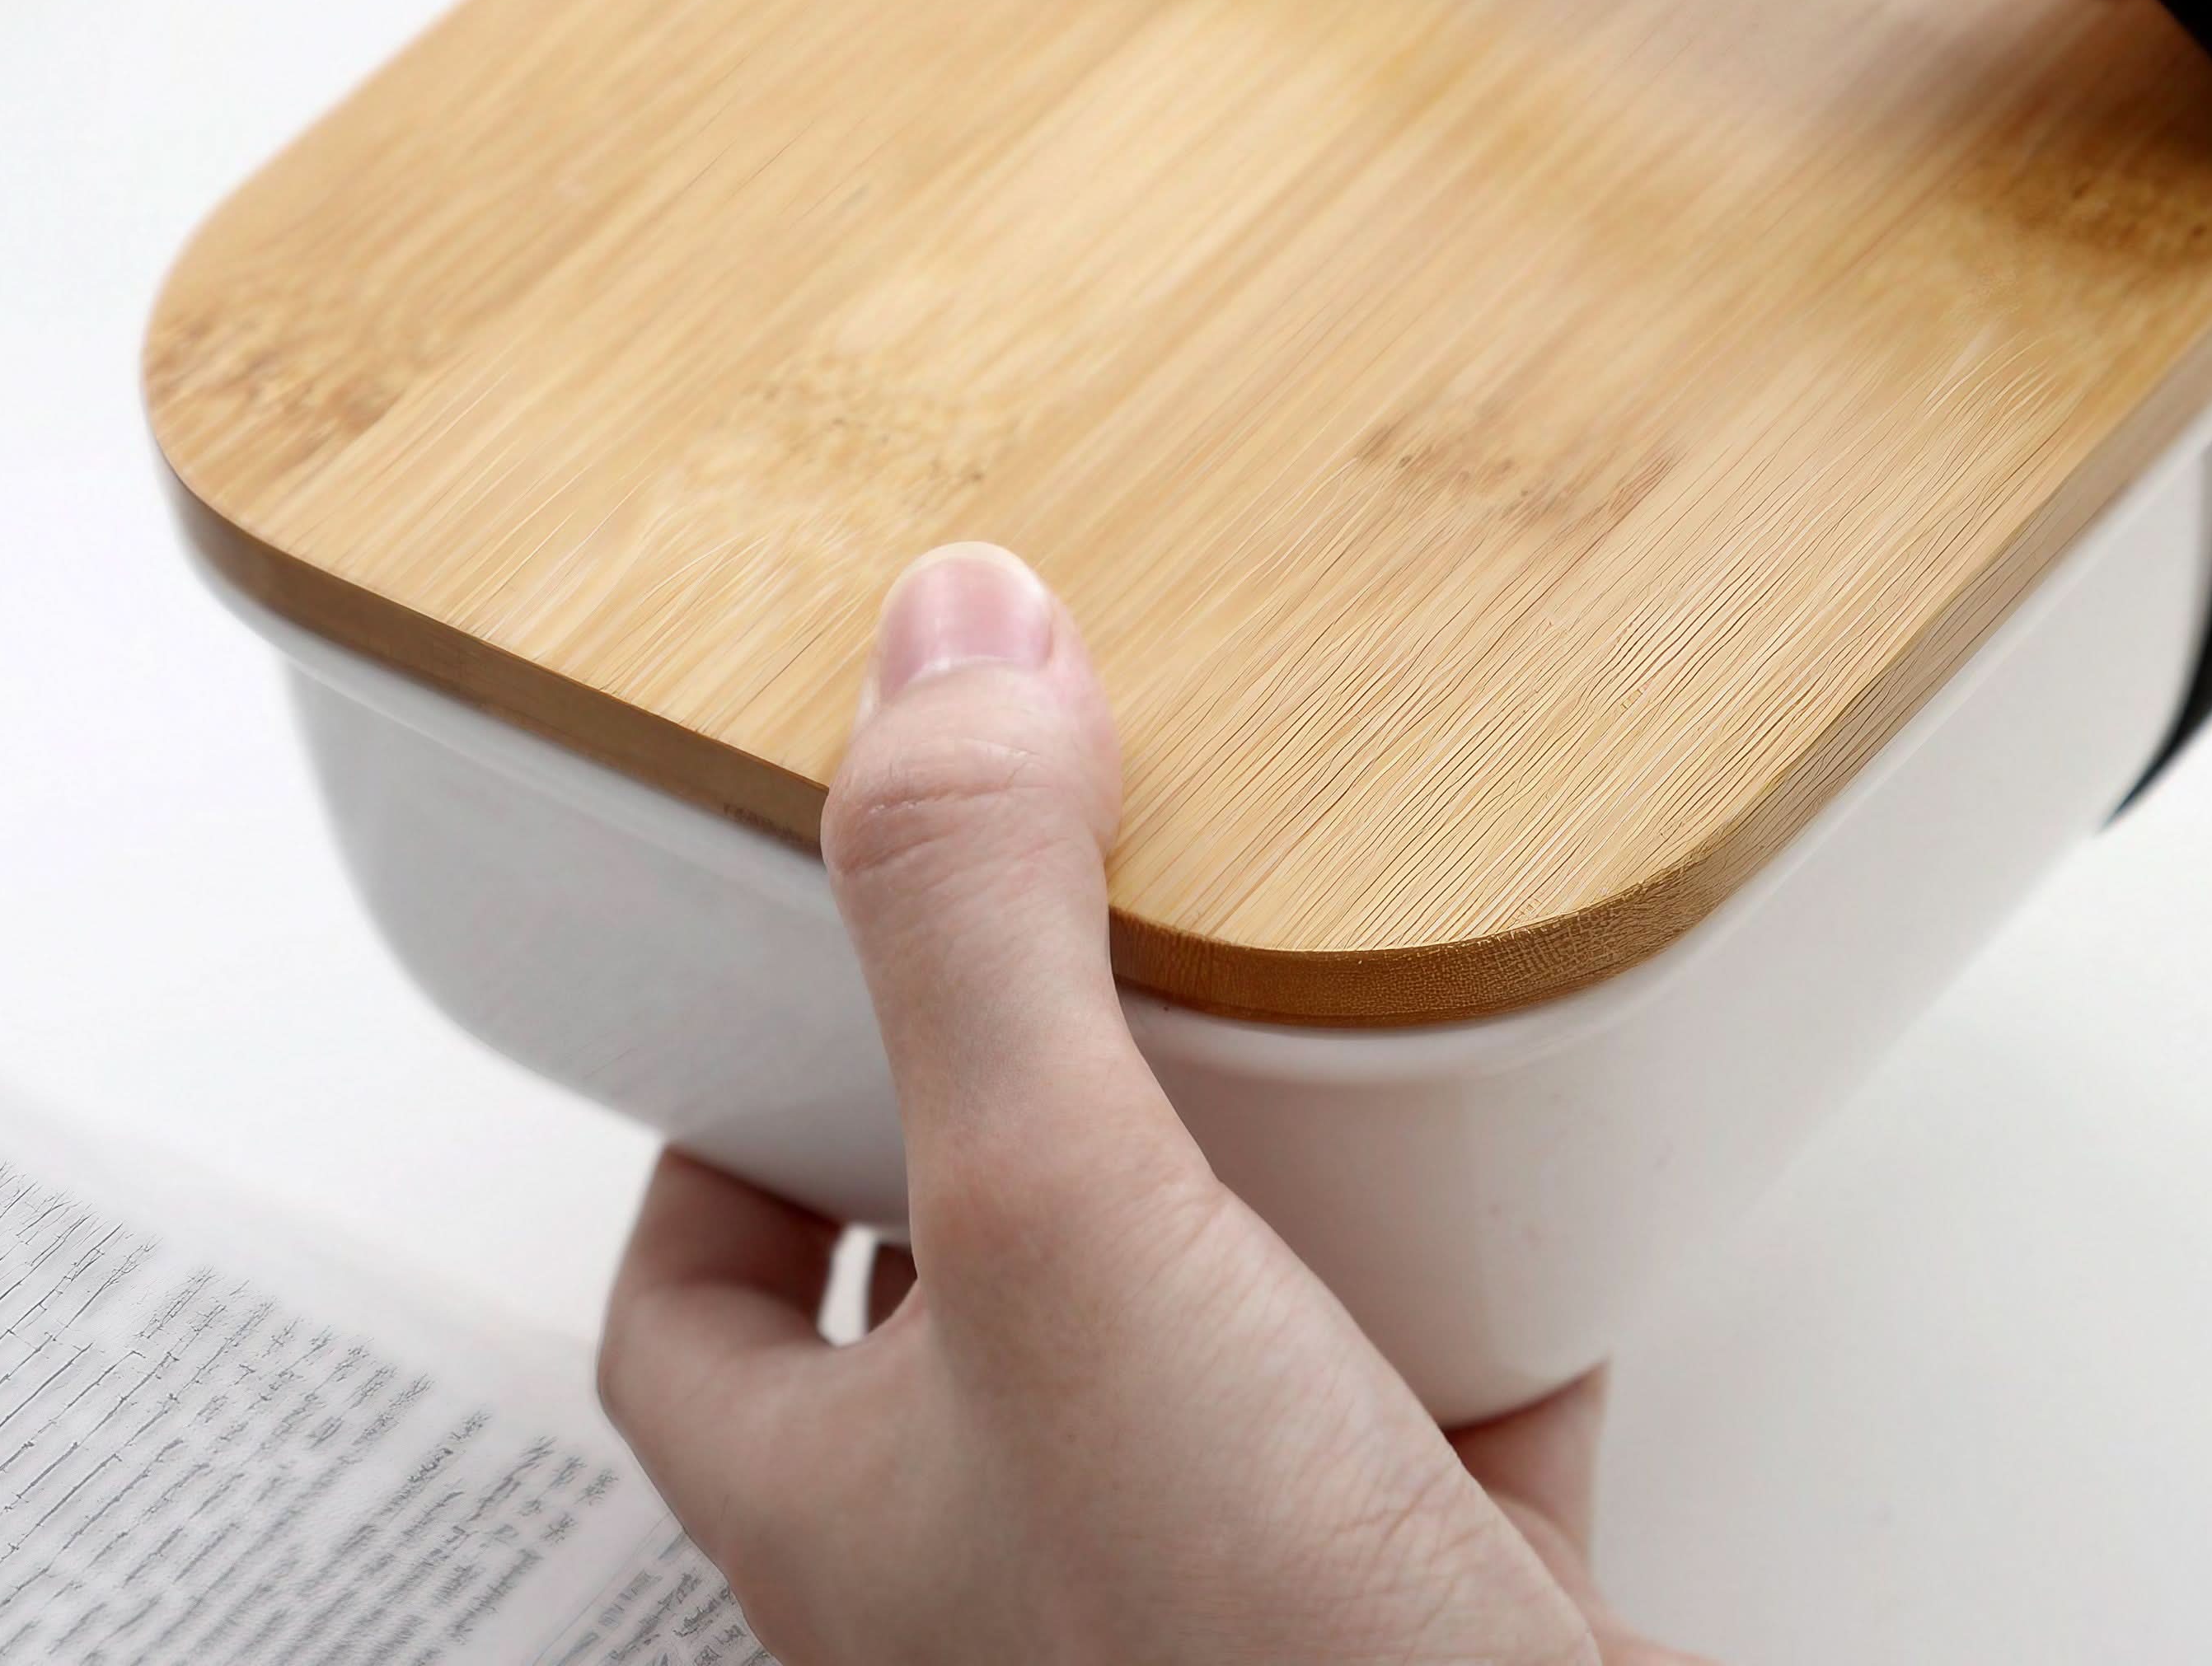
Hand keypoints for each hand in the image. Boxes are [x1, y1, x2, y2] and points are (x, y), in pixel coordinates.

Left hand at [600, 543, 1707, 1665]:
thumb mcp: (1062, 1224)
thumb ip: (981, 930)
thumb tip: (941, 642)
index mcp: (852, 1510)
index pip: (690, 1311)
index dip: (716, 1138)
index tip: (782, 971)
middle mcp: (1012, 1563)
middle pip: (952, 1301)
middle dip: (1006, 1109)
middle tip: (1062, 922)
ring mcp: (1215, 1592)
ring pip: (1193, 1338)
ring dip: (1234, 1179)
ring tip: (1276, 989)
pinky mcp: (1413, 1609)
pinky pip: (1426, 1403)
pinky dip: (1470, 1278)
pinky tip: (1521, 1157)